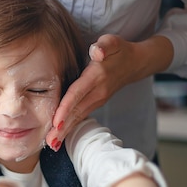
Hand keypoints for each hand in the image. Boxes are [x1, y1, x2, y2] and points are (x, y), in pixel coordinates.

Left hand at [45, 34, 172, 149]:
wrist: (136, 63)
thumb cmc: (119, 50)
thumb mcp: (112, 42)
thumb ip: (104, 45)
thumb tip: (97, 52)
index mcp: (97, 77)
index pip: (78, 93)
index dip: (67, 108)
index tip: (56, 122)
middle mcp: (97, 92)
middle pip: (77, 111)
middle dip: (63, 127)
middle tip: (50, 142)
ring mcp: (98, 100)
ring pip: (79, 117)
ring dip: (66, 131)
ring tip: (53, 144)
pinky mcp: (96, 103)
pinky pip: (81, 116)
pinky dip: (71, 127)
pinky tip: (60, 137)